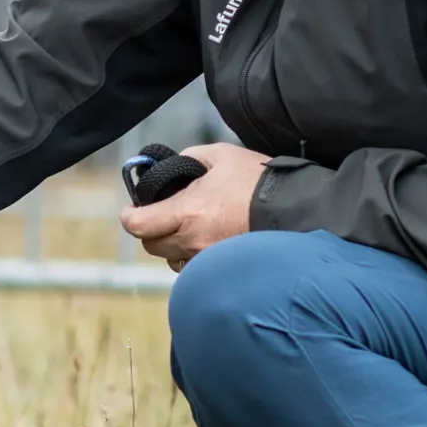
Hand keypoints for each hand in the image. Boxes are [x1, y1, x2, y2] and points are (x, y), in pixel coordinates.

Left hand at [118, 143, 270, 269]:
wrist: (297, 209)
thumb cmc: (258, 181)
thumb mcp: (221, 155)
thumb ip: (189, 158)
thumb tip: (172, 166)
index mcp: (188, 212)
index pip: (138, 226)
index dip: (130, 216)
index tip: (133, 209)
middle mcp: (194, 242)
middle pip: (152, 245)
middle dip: (151, 230)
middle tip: (161, 215)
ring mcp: (209, 260)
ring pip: (172, 261)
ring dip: (173, 246)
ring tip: (189, 228)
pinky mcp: (224, 271)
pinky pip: (195, 269)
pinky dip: (193, 258)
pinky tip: (207, 242)